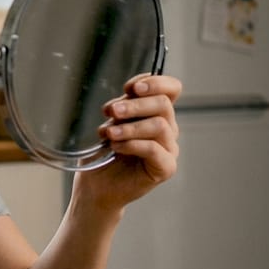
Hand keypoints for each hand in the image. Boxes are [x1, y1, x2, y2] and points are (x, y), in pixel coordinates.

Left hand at [73, 73, 181, 213]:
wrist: (97, 185)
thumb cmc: (104, 152)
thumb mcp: (111, 122)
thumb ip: (122, 107)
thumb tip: (126, 95)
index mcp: (156, 113)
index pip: (171, 89)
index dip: (155, 82)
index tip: (130, 88)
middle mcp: (167, 129)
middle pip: (163, 104)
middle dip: (135, 105)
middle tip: (111, 111)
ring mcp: (169, 149)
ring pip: (160, 125)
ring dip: (130, 127)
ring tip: (108, 133)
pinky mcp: (166, 168)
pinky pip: (154, 149)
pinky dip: (132, 144)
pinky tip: (115, 146)